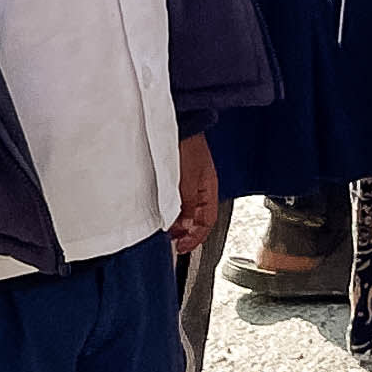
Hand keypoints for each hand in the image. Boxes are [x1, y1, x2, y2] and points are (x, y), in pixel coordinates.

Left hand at [171, 134, 220, 258]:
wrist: (179, 124)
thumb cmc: (187, 145)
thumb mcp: (187, 181)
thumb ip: (185, 204)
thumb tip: (181, 225)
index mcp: (209, 189)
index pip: (207, 221)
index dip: (196, 237)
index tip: (182, 247)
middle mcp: (201, 187)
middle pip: (197, 217)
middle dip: (186, 232)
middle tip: (171, 241)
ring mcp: (190, 181)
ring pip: (186, 209)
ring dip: (177, 221)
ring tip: (165, 229)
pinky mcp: (178, 175)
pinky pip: (177, 199)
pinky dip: (171, 209)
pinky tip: (161, 211)